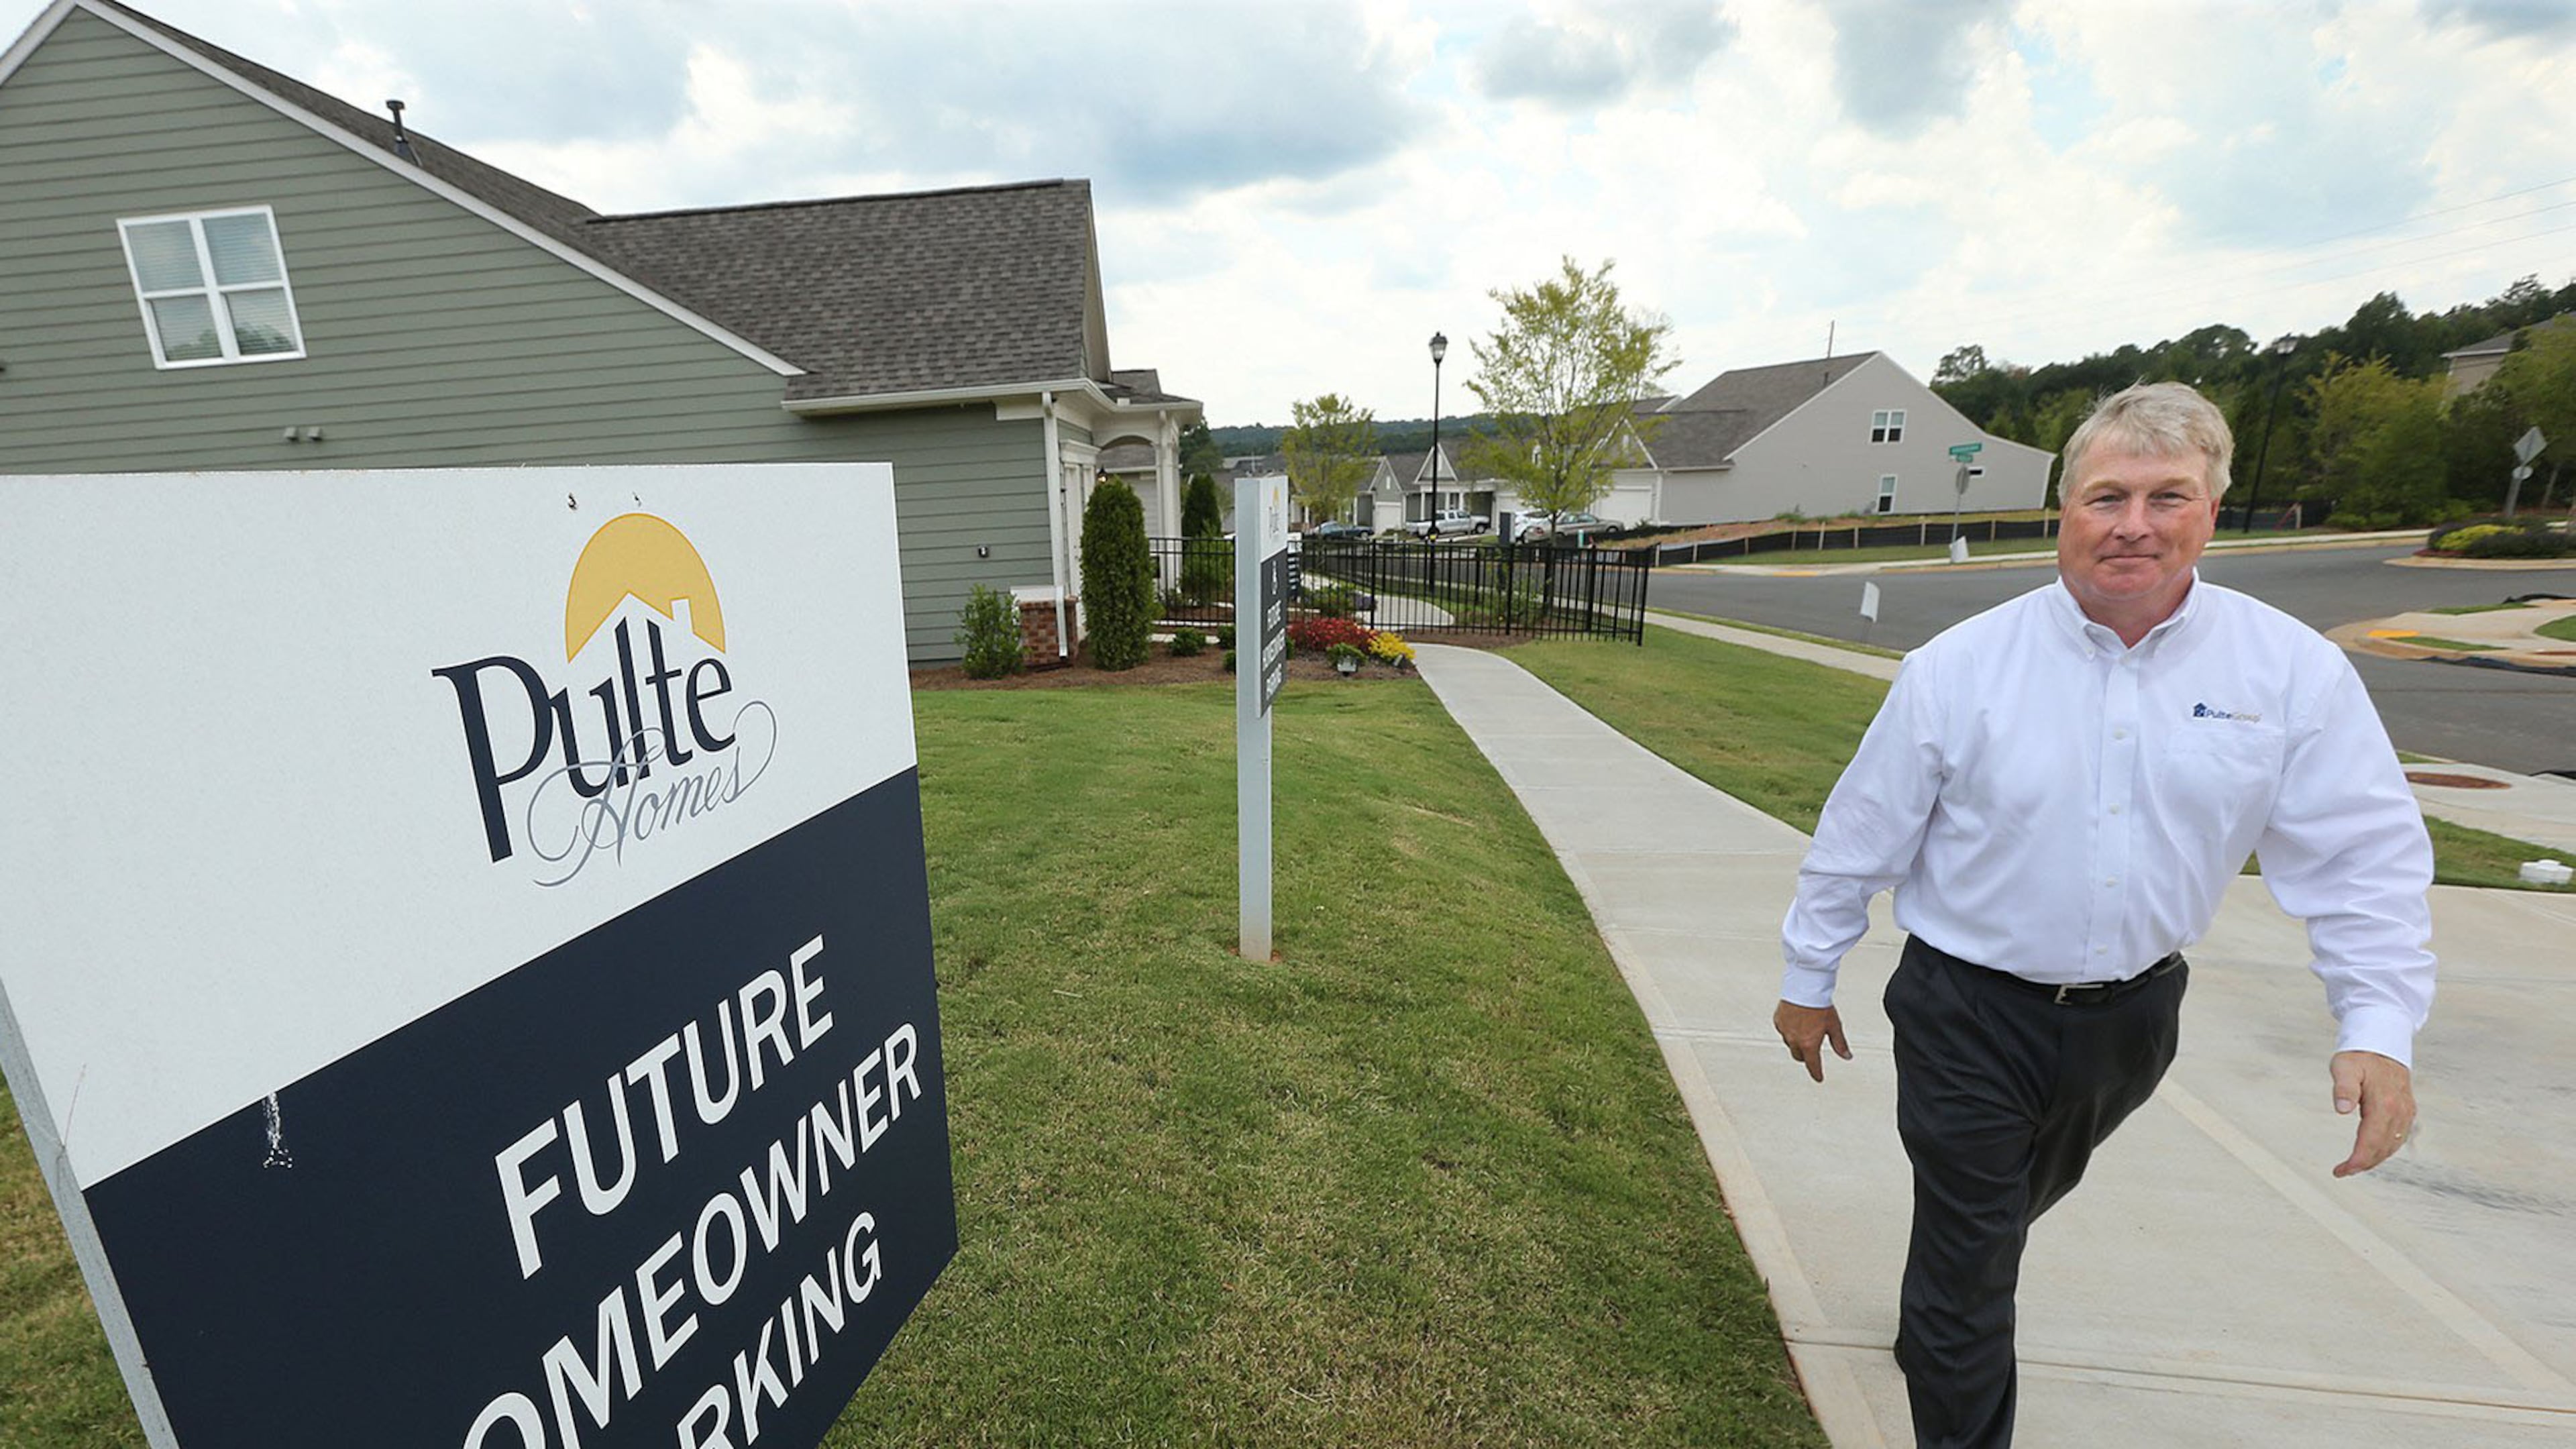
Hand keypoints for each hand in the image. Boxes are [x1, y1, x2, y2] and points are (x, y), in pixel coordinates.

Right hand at [1774, 1000, 1851, 1081]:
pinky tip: (1795, 1023)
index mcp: (1809, 1044)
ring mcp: (1785, 1031)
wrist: (1805, 987)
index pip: (1812, 1065)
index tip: (1818, 1077)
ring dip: (1797, 1043)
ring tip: (1804, 1032)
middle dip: (1806, 1056)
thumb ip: (1840, 1043)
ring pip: (1790, 1044)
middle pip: (1799, 1056)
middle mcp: (1794, 1040)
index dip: (1816, 1073)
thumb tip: (1847, 1056)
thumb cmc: (1820, 1005)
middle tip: (1812, 1052)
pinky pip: (1783, 1031)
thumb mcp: (1834, 1026)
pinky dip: (1789, 1030)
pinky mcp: (1778, 1021)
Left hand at [2329, 1050, 2414, 1177]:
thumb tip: (2342, 1109)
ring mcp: (2406, 1111)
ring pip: (2392, 1145)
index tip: (2341, 1171)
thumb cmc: (2359, 1056)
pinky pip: (2399, 1137)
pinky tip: (2373, 1153)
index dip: (2357, 1160)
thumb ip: (2343, 1088)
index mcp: (2385, 1103)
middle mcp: (2400, 1111)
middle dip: (2363, 1164)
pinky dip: (2386, 1149)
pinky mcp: (2408, 1110)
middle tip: (2342, 1171)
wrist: (2383, 1043)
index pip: (2371, 1141)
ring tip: (2353, 1166)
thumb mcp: (2344, 1067)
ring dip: (2375, 1159)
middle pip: (2383, 1148)